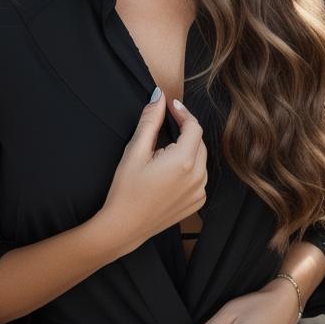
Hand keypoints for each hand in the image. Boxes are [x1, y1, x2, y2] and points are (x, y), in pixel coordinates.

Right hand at [100, 90, 207, 249]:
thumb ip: (150, 121)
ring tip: (165, 147)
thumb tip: (159, 97)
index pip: (193, 126)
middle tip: (166, 121)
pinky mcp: (197, 203)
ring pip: (200, 158)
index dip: (182, 112)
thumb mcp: (135, 151)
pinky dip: (189, 167)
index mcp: (184, 162)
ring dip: (188, 148)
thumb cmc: (126, 189)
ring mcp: (199, 192)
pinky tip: (170, 169)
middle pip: (199, 141)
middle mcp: (197, 177)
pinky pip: (199, 176)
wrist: (124, 227)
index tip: (170, 105)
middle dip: (185, 129)